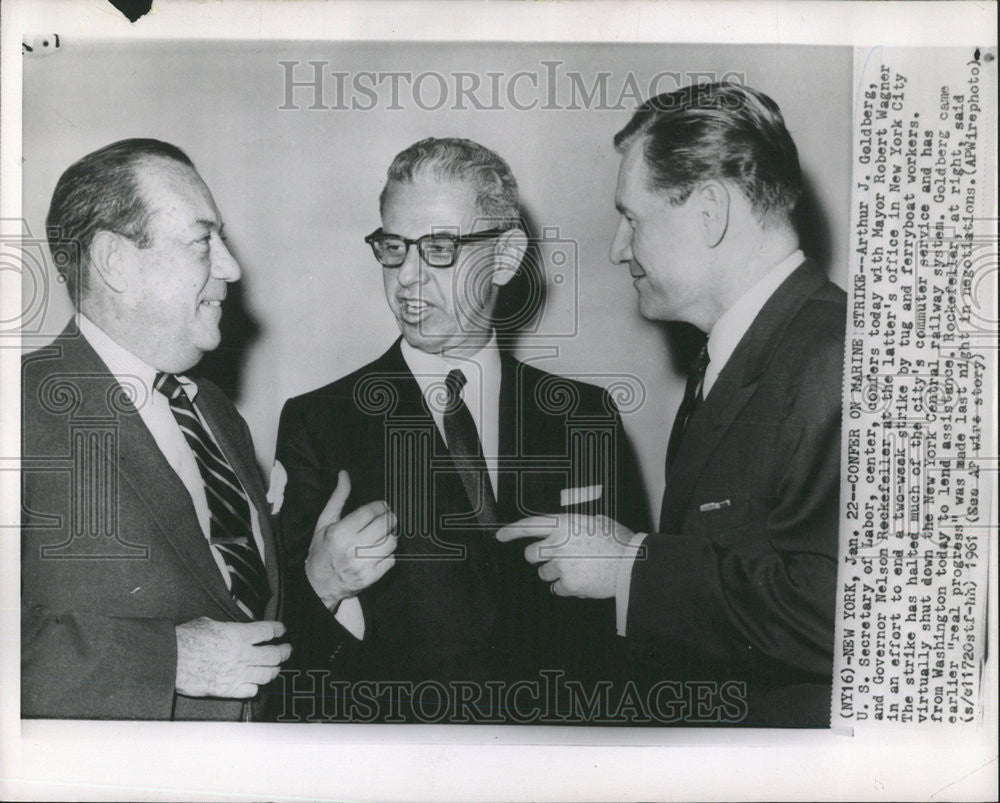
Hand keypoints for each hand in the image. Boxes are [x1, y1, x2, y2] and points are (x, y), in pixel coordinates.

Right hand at [175, 617, 290, 697]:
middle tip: (287, 650)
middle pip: (274, 655)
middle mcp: (243, 655)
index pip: (269, 631)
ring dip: (274, 670)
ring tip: (276, 667)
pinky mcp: (228, 690)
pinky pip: (251, 691)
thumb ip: (228, 627)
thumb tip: (234, 628)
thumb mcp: (209, 623)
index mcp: (239, 634)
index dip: (278, 630)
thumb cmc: (185, 640)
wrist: (170, 661)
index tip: (281, 630)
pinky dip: (255, 687)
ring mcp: (237, 674)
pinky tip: (255, 683)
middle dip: (284, 652)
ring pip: (267, 674)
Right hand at [305, 470, 397, 609]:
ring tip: (381, 535)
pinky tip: (378, 551)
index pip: (370, 512)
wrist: (317, 584)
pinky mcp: (370, 578)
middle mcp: (351, 548)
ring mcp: (362, 565)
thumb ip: (338, 498)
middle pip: (384, 526)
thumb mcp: (324, 522)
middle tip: (386, 517)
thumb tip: (344, 475)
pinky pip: (391, 560)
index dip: (380, 506)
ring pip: (391, 542)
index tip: (382, 506)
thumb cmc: (321, 550)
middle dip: (389, 518)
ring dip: (390, 536)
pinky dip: (388, 554)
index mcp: (339, 533)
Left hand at [496, 514, 637, 598]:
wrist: (632, 565)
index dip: (511, 531)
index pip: (529, 526)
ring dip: (556, 573)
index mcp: (564, 525)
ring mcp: (562, 566)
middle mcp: (558, 544)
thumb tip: (569, 528)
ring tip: (578, 569)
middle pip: (530, 554)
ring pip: (544, 573)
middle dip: (537, 557)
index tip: (500, 535)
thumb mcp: (597, 521)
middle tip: (553, 557)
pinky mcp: (569, 585)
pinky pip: (558, 589)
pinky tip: (583, 580)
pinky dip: (568, 587)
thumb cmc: (619, 542)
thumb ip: (576, 525)